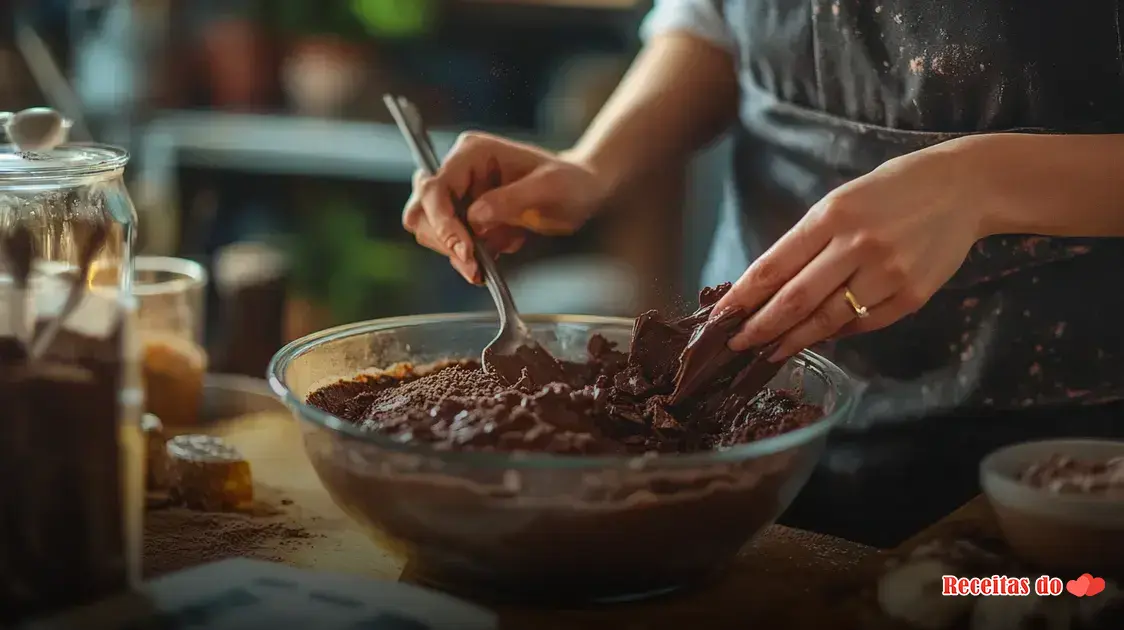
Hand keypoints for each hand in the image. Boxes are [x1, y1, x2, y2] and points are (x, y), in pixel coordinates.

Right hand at [402, 132, 606, 282]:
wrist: (582, 194)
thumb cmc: (570, 182)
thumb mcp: (548, 188)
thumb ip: (511, 200)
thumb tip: (475, 219)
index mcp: (472, 153)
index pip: (435, 188)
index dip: (443, 223)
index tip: (465, 251)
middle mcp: (458, 171)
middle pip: (421, 211)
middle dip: (445, 242)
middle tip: (474, 266)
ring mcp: (460, 195)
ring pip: (431, 232)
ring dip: (458, 253)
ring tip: (495, 256)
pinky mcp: (466, 218)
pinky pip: (452, 245)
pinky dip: (470, 258)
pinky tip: (502, 249)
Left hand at [714, 138, 989, 359]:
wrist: (965, 186)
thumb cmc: (891, 191)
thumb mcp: (841, 201)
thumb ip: (807, 241)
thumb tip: (768, 287)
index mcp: (832, 215)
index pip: (774, 265)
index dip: (742, 296)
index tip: (720, 317)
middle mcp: (858, 245)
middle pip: (795, 299)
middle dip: (760, 327)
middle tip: (737, 346)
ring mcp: (888, 273)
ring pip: (828, 320)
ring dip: (793, 340)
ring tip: (770, 352)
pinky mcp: (912, 295)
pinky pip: (864, 323)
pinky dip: (838, 332)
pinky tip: (820, 337)